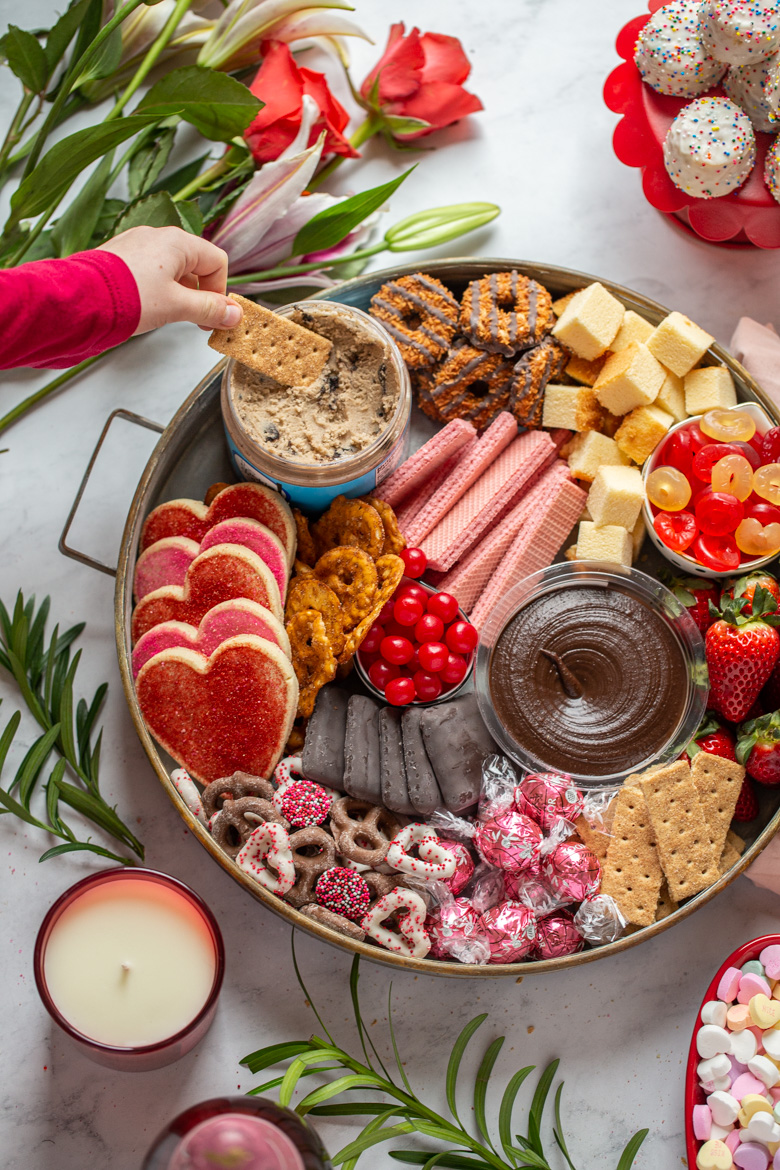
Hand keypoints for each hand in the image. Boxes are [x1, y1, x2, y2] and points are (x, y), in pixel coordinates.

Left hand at [98, 225, 242, 333]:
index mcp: (177, 242)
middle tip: (194, 321)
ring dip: (178, 293)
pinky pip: (150, 270)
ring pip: (172, 269)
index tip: (213, 315)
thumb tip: (235, 315)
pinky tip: (146, 306)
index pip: (217, 261)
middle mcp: (158, 236)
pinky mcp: (121, 256)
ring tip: (167, 316)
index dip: (220, 291)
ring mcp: (137, 244)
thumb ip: (209, 310)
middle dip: (199, 294)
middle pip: (195, 264)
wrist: (80, 300)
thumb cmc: (128, 298)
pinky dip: (157, 288)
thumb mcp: (177, 307)